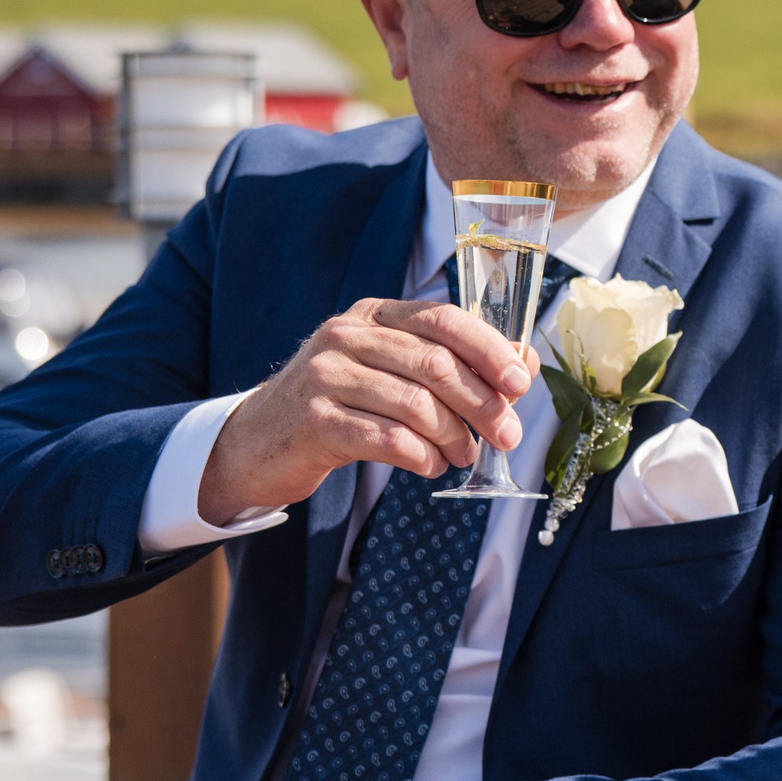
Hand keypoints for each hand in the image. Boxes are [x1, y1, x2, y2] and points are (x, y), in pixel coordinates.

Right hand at [199, 297, 534, 524]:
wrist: (257, 442)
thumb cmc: (339, 404)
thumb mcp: (390, 371)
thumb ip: (451, 363)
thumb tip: (524, 365)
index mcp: (374, 314)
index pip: (444, 319)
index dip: (490, 350)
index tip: (520, 384)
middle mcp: (347, 336)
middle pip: (435, 364)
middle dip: (482, 404)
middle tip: (506, 435)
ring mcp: (326, 376)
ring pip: (415, 404)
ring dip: (454, 437)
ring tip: (463, 455)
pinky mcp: (314, 421)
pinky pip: (387, 439)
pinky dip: (422, 457)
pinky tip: (431, 465)